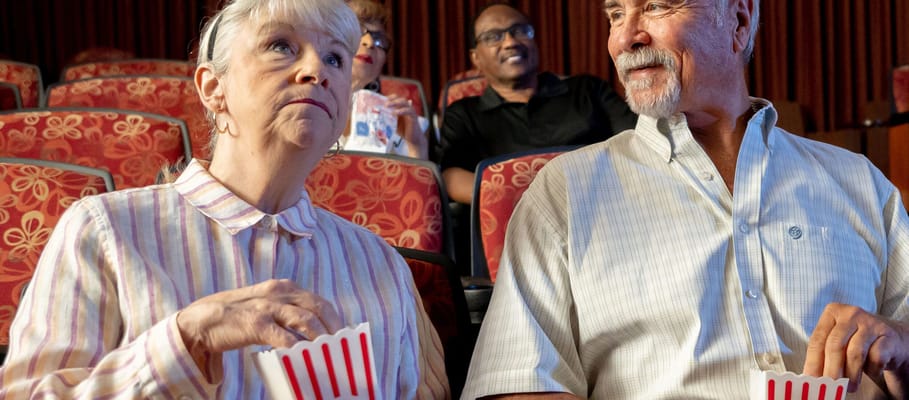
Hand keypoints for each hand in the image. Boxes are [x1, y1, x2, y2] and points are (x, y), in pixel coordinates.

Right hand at [176, 279, 341, 377]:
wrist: (198, 322)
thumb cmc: (234, 319)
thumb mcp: (264, 308)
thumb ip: (285, 315)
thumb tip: (309, 334)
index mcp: (283, 288)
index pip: (318, 300)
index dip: (335, 317)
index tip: (346, 334)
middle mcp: (278, 292)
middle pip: (318, 307)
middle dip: (335, 327)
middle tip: (345, 346)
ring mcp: (267, 306)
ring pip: (306, 319)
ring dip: (323, 337)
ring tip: (332, 353)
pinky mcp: (255, 323)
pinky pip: (284, 337)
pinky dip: (298, 348)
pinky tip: (306, 358)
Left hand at [386, 94, 427, 157]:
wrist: (413, 139)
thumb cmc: (403, 131)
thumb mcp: (393, 123)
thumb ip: (387, 119)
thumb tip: (376, 117)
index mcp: (401, 108)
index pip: (396, 99)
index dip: (389, 98)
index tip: (381, 100)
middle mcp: (406, 108)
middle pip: (400, 99)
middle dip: (392, 99)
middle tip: (384, 103)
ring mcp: (410, 112)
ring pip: (404, 103)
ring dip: (396, 103)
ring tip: (388, 106)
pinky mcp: (413, 117)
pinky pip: (408, 111)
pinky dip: (401, 110)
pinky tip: (395, 113)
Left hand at [803, 303, 908, 391]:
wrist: (890, 339)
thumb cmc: (856, 341)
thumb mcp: (838, 341)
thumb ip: (824, 353)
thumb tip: (811, 375)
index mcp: (832, 312)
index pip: (817, 339)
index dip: (813, 361)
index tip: (811, 378)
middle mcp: (850, 314)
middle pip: (835, 345)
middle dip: (831, 370)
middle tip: (830, 385)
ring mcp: (870, 323)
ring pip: (855, 353)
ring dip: (850, 374)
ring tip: (849, 386)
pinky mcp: (888, 336)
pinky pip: (876, 358)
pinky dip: (871, 370)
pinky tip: (870, 372)